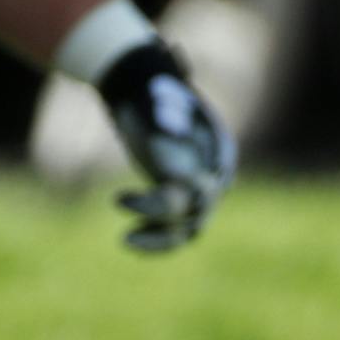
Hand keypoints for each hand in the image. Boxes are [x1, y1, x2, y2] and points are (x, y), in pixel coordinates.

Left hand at [97, 42, 236, 251]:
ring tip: (125, 237)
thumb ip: (166, 108)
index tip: (159, 180)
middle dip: (159, 206)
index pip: (214, 170)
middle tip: (121, 199)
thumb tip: (168, 127)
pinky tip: (128, 239)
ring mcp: (200, 196)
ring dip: (159, 236)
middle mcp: (215, 176)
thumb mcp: (162, 96)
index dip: (191, 181)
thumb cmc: (158, 98)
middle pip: (199, 202)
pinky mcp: (182, 209)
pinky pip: (176, 236)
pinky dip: (155, 243)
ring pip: (189, 228)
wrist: (152, 105)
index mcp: (219, 146)